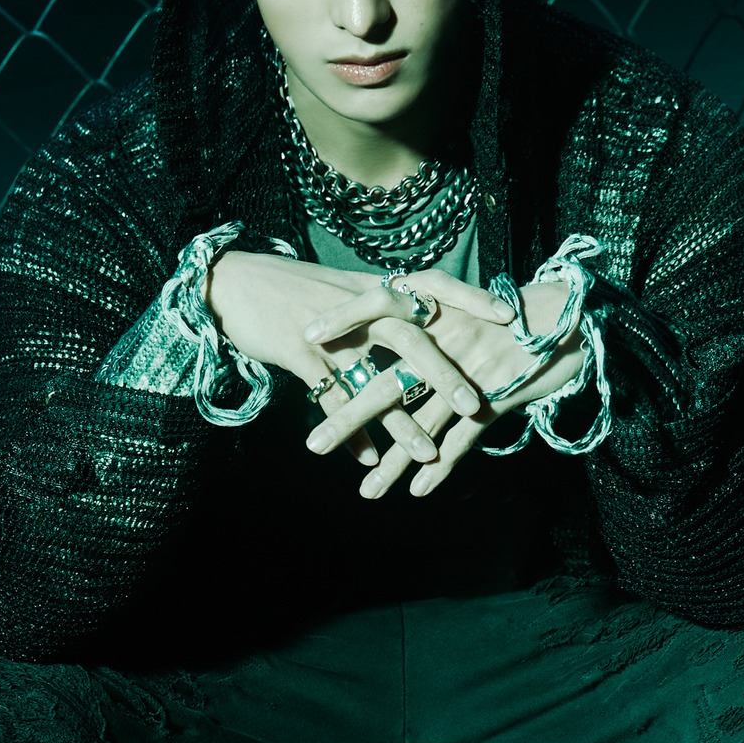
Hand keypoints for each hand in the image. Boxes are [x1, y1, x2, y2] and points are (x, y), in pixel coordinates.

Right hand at [206, 252, 512, 467]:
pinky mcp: (300, 353)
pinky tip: (368, 460)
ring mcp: (331, 332)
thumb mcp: (342, 291)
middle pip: (413, 340)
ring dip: (401, 421)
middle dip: (446, 375)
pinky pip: (332, 398)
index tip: (510, 313)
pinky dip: (351, 431)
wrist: (233, 282)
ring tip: (426, 452)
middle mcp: (359, 308)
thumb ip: (380, 308)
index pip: (434, 286)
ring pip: (375, 380)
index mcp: (375, 289)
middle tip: (476, 405)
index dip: (471, 298)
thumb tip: (419, 322)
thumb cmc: (291, 290)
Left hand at [301, 279, 585, 496]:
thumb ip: (426, 317)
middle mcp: (446, 340)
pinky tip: (418, 491)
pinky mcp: (497, 395)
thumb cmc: (512, 311)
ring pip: (423, 422)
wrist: (571, 313)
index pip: (378, 306)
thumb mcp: (463, 304)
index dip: (343, 319)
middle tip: (314, 445)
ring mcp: (469, 371)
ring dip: (394, 461)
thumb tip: (383, 325)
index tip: (306, 339)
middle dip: (349, 417)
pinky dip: (441, 465)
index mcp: (434, 311)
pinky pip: (464, 437)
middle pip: (388, 382)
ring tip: (366, 492)